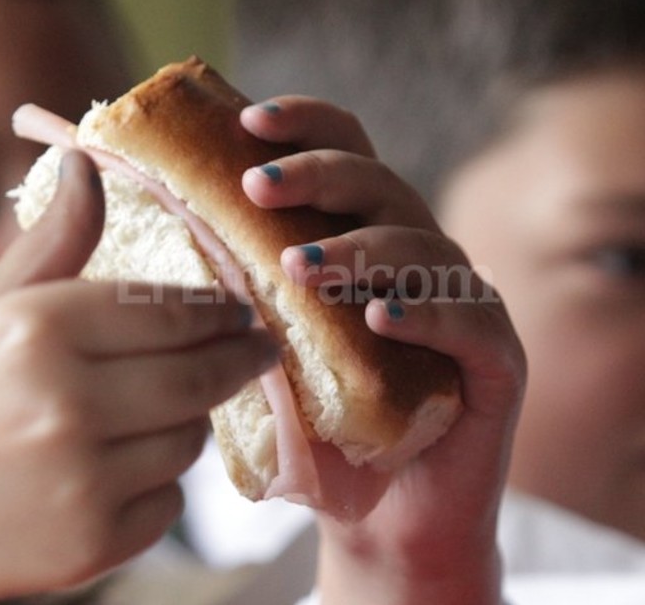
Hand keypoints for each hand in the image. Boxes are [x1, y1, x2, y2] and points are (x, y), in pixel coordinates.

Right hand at [0, 152, 278, 604]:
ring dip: (186, 422)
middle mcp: (68, 403)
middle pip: (200, 375)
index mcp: (36, 329)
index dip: (218, 309)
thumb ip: (50, 245)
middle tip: (254, 349)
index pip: (172, 311)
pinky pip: (168, 504)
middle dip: (235, 359)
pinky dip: (156, 485)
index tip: (238, 308)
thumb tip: (87, 164)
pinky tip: (114, 469)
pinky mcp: (90, 547)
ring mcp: (83, 481)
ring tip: (155, 410)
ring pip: (189, 439)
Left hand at [241, 97, 525, 604]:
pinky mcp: (498, 361)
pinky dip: (424, 313)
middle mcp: (423, 258)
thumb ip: (236, 300)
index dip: (307, 123)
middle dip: (319, 175)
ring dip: (360, 250)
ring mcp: (466, 305)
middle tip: (257, 188)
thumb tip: (146, 244)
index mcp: (371, 239)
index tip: (248, 121)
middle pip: (382, 185)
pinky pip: (470, 321)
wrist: (383, 523)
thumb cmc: (320, 433)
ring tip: (299, 270)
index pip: (351, 150)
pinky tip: (379, 317)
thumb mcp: (267, 354)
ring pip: (423, 249)